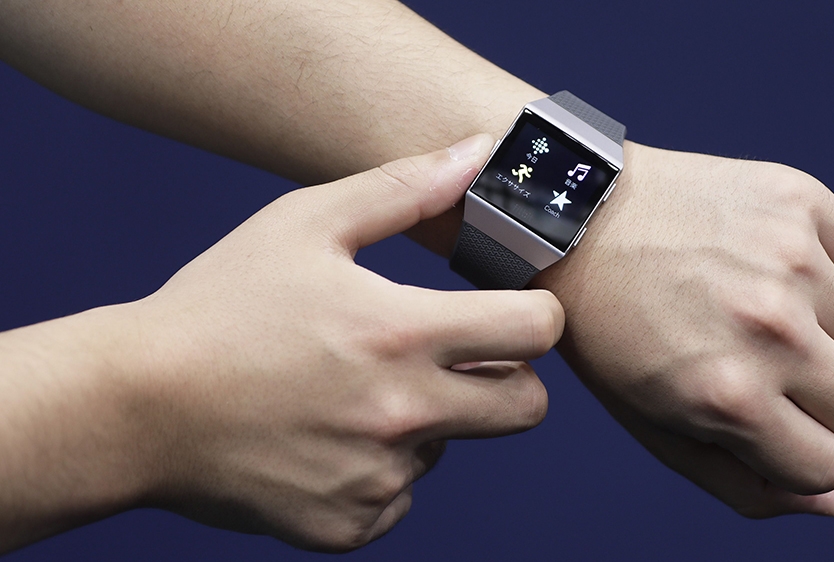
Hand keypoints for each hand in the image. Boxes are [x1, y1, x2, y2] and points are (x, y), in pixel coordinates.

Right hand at [125, 134, 562, 550]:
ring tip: (351, 391)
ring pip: (451, 447)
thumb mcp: (304, 224)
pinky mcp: (348, 524)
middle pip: (527, 407)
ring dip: (425, 421)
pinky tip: (325, 435)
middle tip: (457, 355)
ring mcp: (376, 477)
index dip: (538, 315)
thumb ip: (403, 189)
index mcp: (400, 333)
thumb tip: (476, 156)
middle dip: (509, 378)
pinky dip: (379, 469)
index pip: (537, 332)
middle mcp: (402, 413)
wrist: (134, 408)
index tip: (513, 311)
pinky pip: (400, 495)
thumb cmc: (217, 308)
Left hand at [538, 144, 833, 516]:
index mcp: (731, 398)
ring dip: (819, 332)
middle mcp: (771, 331)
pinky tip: (763, 259)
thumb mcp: (654, 425)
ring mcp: (791, 260)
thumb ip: (743, 483)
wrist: (576, 220)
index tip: (755, 418)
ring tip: (748, 304)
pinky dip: (827, 268)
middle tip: (753, 360)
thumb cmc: (611, 332)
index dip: (791, 450)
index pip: (826, 466)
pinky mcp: (799, 201)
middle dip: (813, 399)